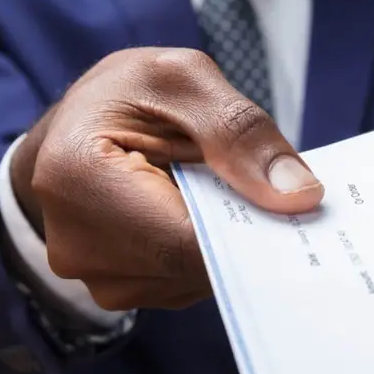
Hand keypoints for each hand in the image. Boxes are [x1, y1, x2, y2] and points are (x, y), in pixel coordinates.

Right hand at [9, 47, 323, 310]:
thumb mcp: (181, 80)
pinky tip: (197, 213)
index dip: (248, 228)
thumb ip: (241, 132)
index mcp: (77, 180)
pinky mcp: (119, 292)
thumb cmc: (123, 96)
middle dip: (238, 229)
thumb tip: (300, 196)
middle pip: (194, 266)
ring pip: (196, 279)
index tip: (295, 210)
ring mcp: (96, 279)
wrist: (73, 131)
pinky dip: (204, 251)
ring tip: (210, 190)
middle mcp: (78, 246)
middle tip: (261, 188)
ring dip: (221, 240)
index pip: (185, 240)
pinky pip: (185, 283)